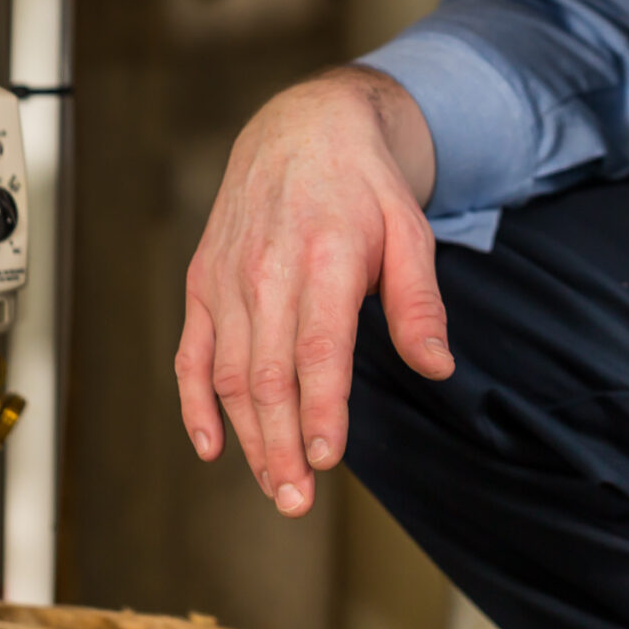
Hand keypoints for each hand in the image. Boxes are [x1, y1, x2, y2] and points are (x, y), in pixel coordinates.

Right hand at [176, 65, 453, 517]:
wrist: (300, 127)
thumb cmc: (362, 186)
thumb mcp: (410, 230)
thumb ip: (419, 302)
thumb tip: (437, 366)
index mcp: (324, 256)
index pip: (318, 348)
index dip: (320, 409)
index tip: (328, 459)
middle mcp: (267, 268)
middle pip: (268, 374)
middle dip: (281, 445)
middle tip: (297, 501)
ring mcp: (227, 276)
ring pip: (230, 373)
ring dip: (248, 438)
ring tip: (274, 487)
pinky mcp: (203, 281)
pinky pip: (191, 353)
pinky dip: (194, 404)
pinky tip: (211, 447)